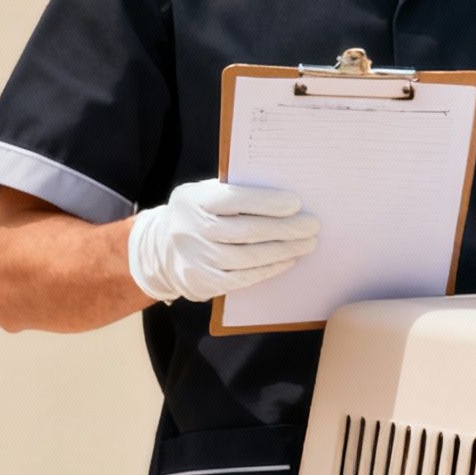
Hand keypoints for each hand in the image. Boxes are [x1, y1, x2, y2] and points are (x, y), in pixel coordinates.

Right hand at [126, 180, 319, 302]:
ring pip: (248, 257)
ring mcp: (196, 258)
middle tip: (312, 226)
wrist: (162, 248)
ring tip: (307, 244)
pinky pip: (243, 278)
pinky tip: (289, 260)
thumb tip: (285, 198)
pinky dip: (270, 269)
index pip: (233, 200)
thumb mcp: (206, 194)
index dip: (266, 203)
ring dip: (283, 250)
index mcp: (193, 200)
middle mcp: (191, 229)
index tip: (296, 204)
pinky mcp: (203, 281)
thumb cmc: (201, 214)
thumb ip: (236, 192)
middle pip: (246, 231)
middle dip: (285, 229)